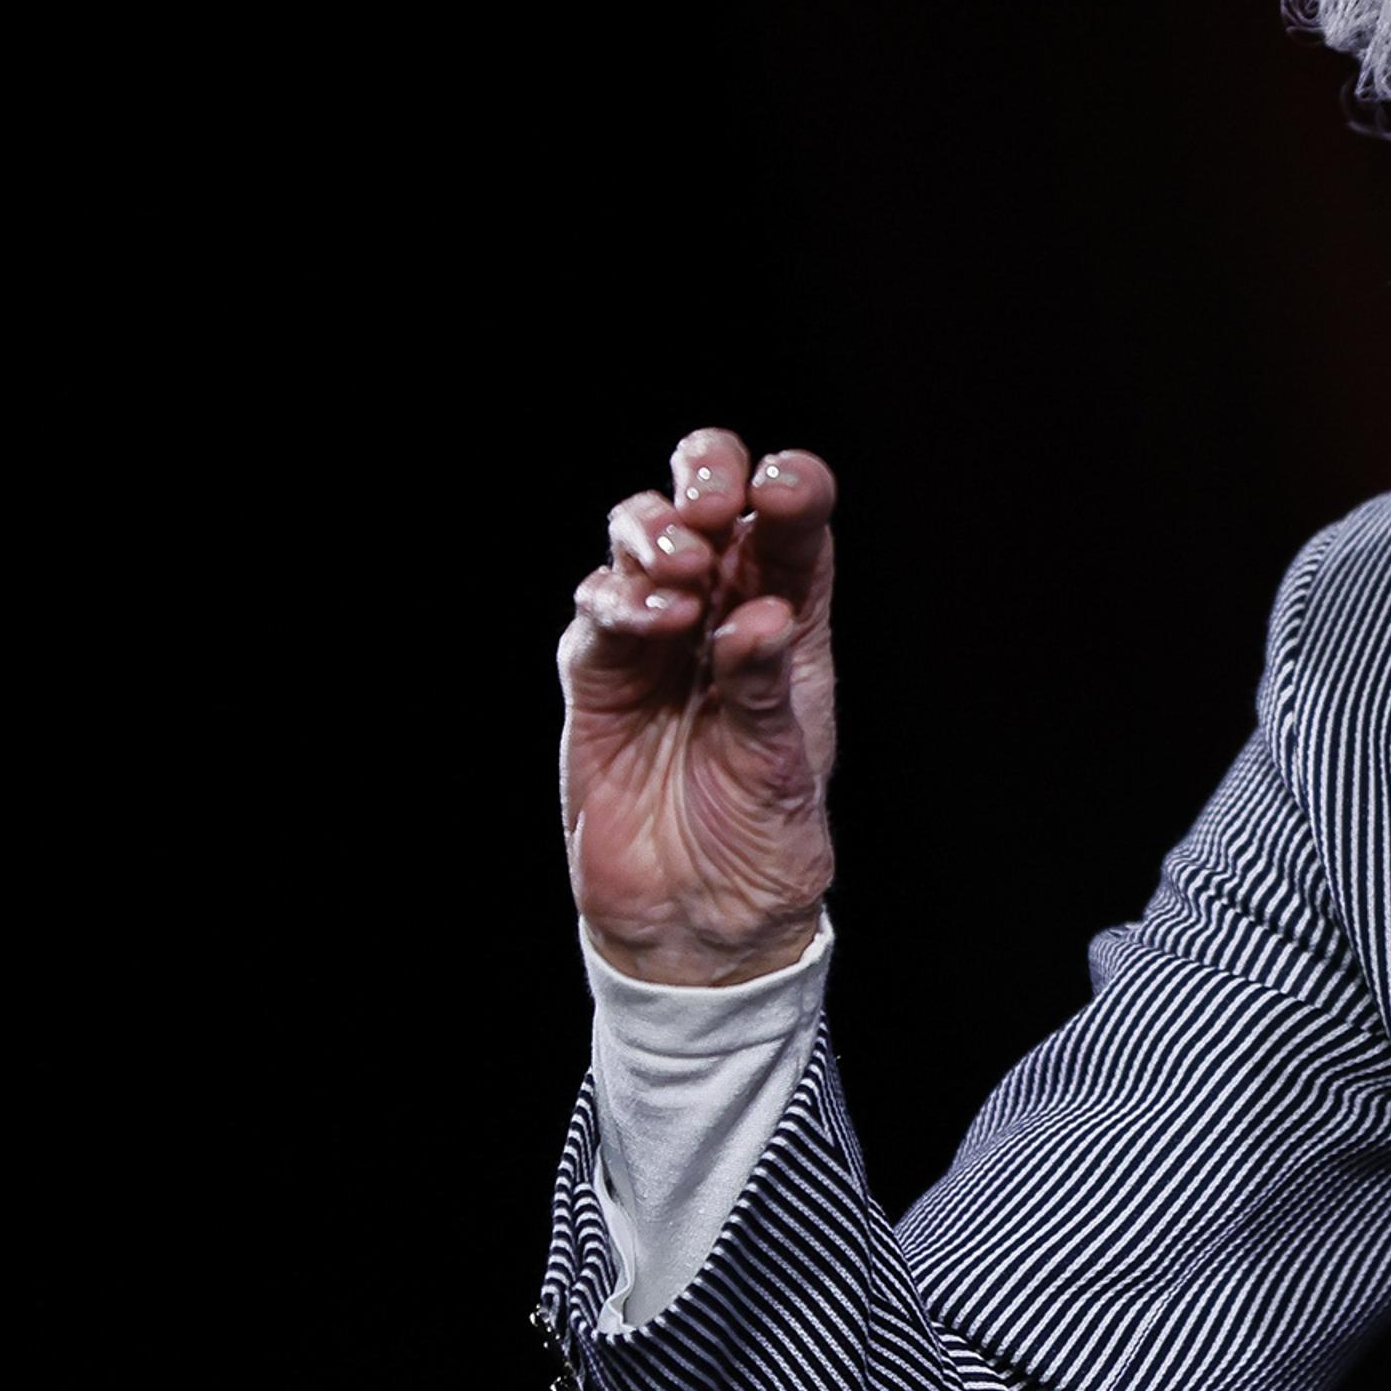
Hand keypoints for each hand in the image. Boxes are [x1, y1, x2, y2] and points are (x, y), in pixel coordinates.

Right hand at [556, 427, 837, 987]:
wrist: (697, 917)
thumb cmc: (761, 838)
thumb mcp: (782, 765)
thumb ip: (764, 687)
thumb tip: (756, 616)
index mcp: (788, 617)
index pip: (792, 525)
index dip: (790, 487)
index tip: (782, 487)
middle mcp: (721, 610)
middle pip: (706, 497)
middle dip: (705, 473)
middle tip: (710, 506)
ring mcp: (654, 636)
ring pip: (640, 535)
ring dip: (656, 533)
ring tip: (683, 573)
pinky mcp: (597, 673)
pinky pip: (598, 610)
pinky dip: (620, 600)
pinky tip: (654, 619)